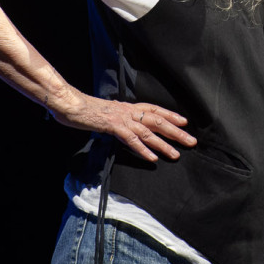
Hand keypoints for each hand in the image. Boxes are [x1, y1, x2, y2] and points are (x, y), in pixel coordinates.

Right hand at [46, 91, 195, 162]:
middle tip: (191, 141)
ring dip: (163, 144)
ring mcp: (121, 118)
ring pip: (148, 132)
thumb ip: (119, 118)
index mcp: (128, 106)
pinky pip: (131, 139)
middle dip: (176, 132)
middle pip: (158, 121)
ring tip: (176, 154)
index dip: (170, 115)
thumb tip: (127, 126)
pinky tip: (152, 158)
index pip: (154, 110)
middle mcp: (129, 111)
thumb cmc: (87, 110)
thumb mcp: (108, 112)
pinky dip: (142, 149)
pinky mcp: (112, 126)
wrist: (71, 104)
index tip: (185, 122)